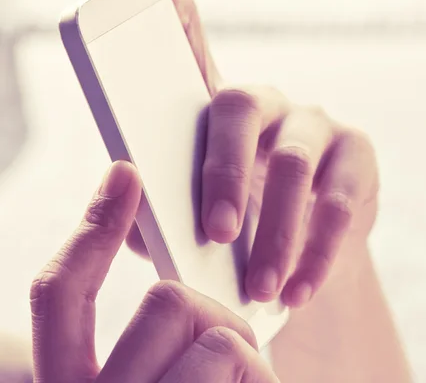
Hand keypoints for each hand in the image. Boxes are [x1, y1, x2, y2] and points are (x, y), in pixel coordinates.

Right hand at [30, 162, 278, 382]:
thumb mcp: (172, 373)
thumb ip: (162, 331)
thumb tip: (179, 273)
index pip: (59, 295)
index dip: (92, 233)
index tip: (126, 173)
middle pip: (166, 300)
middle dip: (212, 320)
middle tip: (225, 361)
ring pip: (210, 329)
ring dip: (239, 356)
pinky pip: (233, 357)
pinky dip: (257, 378)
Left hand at [127, 0, 379, 307]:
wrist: (307, 265)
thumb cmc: (243, 238)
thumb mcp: (199, 227)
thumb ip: (161, 213)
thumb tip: (129, 201)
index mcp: (216, 117)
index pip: (193, 60)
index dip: (181, 25)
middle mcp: (268, 104)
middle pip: (239, 110)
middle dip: (225, 173)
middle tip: (217, 234)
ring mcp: (317, 124)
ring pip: (293, 164)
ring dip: (276, 232)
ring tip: (260, 288)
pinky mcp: (358, 155)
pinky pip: (336, 203)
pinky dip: (315, 251)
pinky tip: (299, 289)